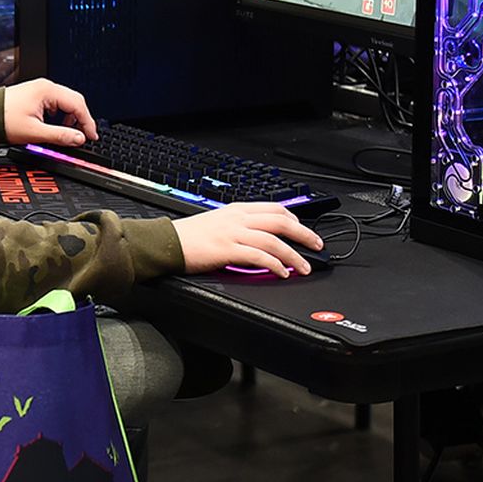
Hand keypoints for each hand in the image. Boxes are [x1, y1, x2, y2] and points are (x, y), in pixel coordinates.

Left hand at [1, 79, 96, 147]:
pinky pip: (55, 103)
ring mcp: (39, 90)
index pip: (77, 104)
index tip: (91, 136)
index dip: (87, 122)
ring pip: (65, 102)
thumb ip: (60, 135)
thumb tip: (79, 138)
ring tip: (71, 133)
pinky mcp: (34, 96)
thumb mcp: (35, 132)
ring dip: (71, 117)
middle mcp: (44, 87)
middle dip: (82, 119)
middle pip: (74, 101)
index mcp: (47, 91)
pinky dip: (61, 114)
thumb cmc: (3, 120)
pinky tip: (57, 125)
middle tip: (85, 135)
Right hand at [173, 203, 324, 277]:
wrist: (165, 242)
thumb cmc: (187, 237)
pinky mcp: (227, 250)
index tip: (303, 230)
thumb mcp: (216, 224)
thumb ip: (238, 228)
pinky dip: (275, 265)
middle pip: (281, 221)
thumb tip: (257, 240)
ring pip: (274, 241)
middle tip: (317, 246)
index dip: (295, 220)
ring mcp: (233, 233)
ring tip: (304, 267)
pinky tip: (281, 273)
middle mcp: (237, 219)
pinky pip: (259, 257)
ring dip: (294, 255)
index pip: (274, 209)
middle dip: (304, 234)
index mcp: (236, 210)